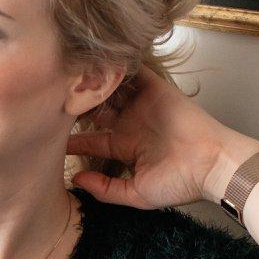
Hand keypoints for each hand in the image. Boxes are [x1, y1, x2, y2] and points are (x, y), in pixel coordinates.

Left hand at [65, 64, 250, 209]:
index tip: (46, 134)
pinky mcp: (156, 89)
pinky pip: (134, 73)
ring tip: (69, 80)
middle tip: (53, 101)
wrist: (212, 164)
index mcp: (125, 146)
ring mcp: (143, 105)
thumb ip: (105, 189)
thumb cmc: (179, 183)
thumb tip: (76, 179)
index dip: (70, 137)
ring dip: (93, 84)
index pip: (89, 139)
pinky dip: (117, 67)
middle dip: (77, 105)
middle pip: (96, 110)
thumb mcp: (135, 194)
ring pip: (111, 90)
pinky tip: (95, 64)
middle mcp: (131, 123)